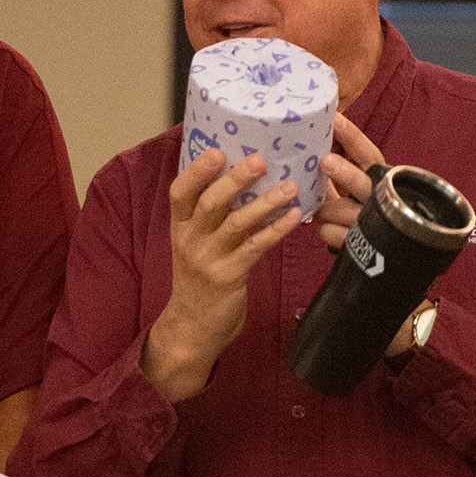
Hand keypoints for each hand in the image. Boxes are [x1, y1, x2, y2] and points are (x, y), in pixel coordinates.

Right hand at [143, 148, 301, 400]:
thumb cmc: (200, 278)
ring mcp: (209, 259)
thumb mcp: (194, 244)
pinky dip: (276, 230)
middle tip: (259, 159)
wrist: (193, 326)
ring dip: (265, 202)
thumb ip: (211, 217)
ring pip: (236, 224)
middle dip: (235, 179)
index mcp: (180, 227)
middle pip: (210, 203)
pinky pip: (255, 248)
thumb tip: (241, 178)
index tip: (216, 150)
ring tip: (290, 185)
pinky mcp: (229, 276)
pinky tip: (295, 216)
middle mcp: (190, 240)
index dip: (196, 170)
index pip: (180, 192)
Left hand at [316, 113, 388, 251]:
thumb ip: (341, 172)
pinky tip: (330, 229)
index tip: (335, 119)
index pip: (369, 155)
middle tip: (325, 161)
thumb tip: (310, 148)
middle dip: (344, 172)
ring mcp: (372, 225)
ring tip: (318, 209)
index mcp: (380, 181)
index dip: (353, 137)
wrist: (390, 258)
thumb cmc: (367, 214)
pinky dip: (326, 230)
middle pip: (362, 183)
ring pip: (338, 211)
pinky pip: (331, 233)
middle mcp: (380, 200)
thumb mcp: (359, 189)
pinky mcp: (362, 247)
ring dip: (323, 209)